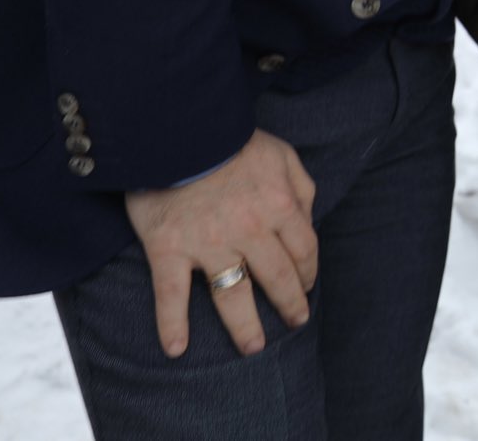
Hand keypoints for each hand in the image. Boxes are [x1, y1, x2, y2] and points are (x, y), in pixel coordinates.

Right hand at [125, 129, 318, 357]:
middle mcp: (249, 230)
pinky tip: (176, 349)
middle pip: (277, 278)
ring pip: (233, 295)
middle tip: (295, 322)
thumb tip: (308, 217)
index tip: (308, 285)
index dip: (309, 271)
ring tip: (253, 348)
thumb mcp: (281, 154)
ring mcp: (208, 243)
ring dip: (245, 327)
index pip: (304, 250)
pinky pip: (171, 294)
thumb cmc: (231, 139)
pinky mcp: (168, 249)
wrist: (175, 128)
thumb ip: (301, 187)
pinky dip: (171, 324)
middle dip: (291, 304)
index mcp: (279, 205)